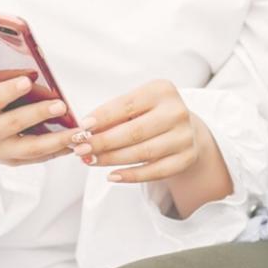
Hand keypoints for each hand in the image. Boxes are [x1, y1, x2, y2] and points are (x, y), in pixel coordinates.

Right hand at [0, 71, 78, 166]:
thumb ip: (5, 77)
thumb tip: (36, 74)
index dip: (9, 90)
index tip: (27, 81)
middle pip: (14, 124)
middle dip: (39, 114)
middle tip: (61, 105)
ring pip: (30, 148)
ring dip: (58, 140)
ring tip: (79, 131)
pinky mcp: (11, 162)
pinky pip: (38, 158)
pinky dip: (58, 150)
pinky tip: (75, 141)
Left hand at [71, 79, 218, 184]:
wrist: (185, 129)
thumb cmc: (150, 115)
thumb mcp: (135, 106)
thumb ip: (113, 116)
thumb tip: (84, 132)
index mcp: (162, 91)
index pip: (127, 105)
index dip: (103, 117)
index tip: (82, 127)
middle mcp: (176, 112)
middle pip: (134, 131)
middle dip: (103, 142)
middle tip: (80, 149)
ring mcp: (184, 136)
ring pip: (143, 152)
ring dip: (112, 159)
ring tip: (90, 160)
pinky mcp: (186, 158)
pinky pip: (155, 171)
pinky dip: (131, 176)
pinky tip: (112, 175)